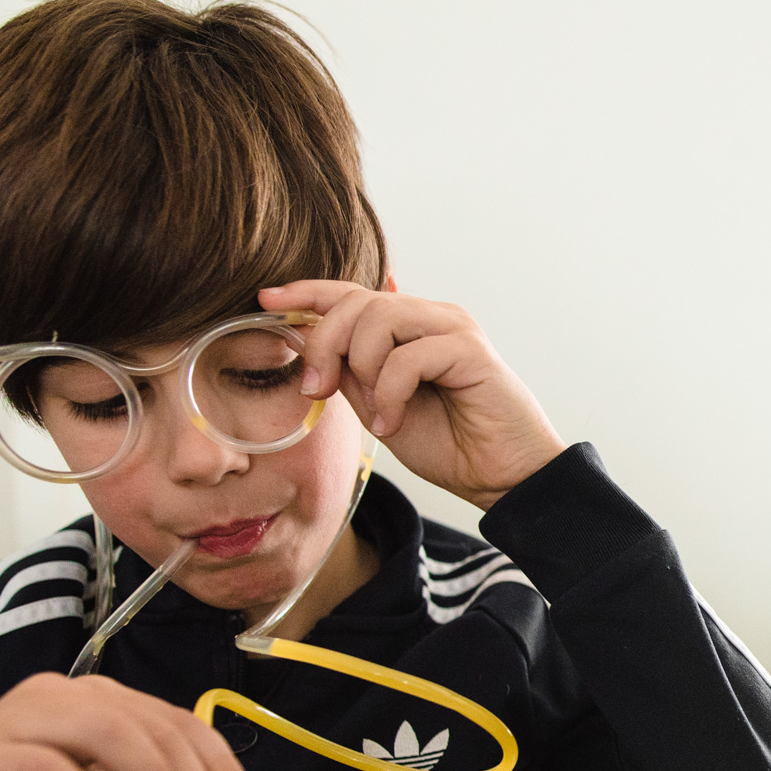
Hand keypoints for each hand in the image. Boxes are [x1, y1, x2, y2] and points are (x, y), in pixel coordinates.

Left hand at [259, 280, 565, 510]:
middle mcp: (434, 317)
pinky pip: (408, 356)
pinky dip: (391, 394)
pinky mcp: (471, 351)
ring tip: (375, 414)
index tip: (267, 299)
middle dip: (324, 343)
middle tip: (318, 389)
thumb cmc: (451, 445)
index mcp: (412, 326)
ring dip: (361, 368)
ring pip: (380, 318)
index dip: (308, 292)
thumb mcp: (381, 406)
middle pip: (357, 302)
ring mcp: (455, 329)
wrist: (503, 478)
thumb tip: (310, 337)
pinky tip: (394, 424)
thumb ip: (352, 372)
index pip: (353, 293)